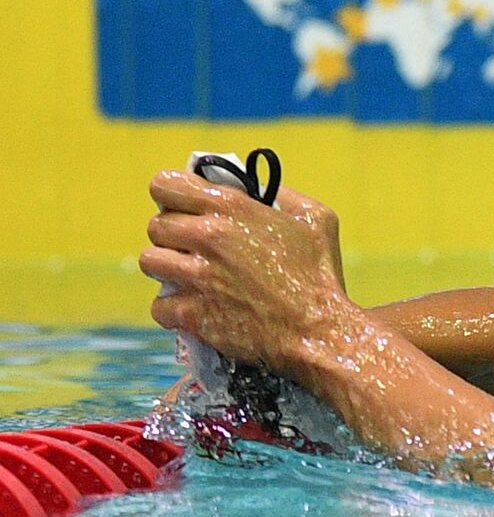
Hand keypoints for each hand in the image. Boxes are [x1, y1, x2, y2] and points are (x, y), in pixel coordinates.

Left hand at [139, 170, 352, 374]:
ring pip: (150, 262)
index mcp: (231, 208)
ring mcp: (196, 277)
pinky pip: (158, 306)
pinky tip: (194, 309)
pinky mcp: (192, 314)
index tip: (184, 208)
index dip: (171, 196)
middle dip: (173, 236)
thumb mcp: (316, 219)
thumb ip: (283, 195)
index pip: (165, 185)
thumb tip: (259, 188)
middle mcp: (207, 237)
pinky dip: (172, 310)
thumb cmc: (320, 275)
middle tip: (195, 249)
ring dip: (167, 269)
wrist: (318, 331)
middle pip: (156, 226)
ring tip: (190, 278)